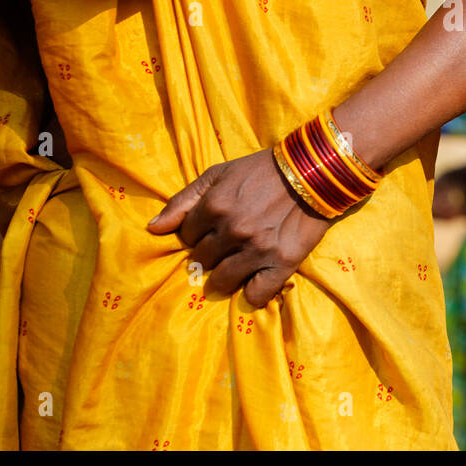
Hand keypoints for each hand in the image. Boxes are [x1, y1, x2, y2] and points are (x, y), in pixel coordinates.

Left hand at [148, 149, 330, 306]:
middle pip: (202, 260)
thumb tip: (153, 228)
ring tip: (233, 270)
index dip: (196, 233)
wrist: (312, 172)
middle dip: (209, 255)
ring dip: (223, 279)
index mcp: (214, 206)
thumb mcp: (218, 174)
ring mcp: (257, 249)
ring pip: (223, 282)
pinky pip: (257, 295)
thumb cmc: (261, 171)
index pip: (186, 236)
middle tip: (224, 247)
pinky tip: (254, 284)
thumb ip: (183, 200)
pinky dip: (252, 294)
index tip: (210, 230)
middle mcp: (232, 230)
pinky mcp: (282, 263)